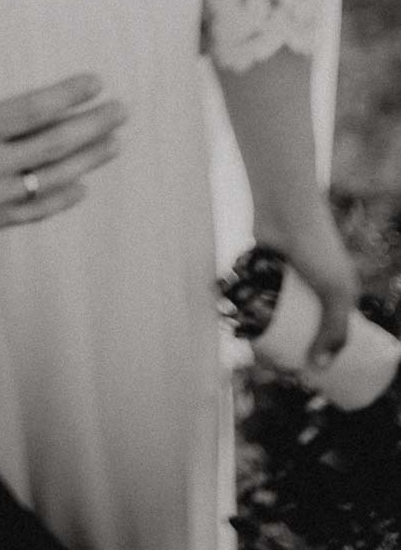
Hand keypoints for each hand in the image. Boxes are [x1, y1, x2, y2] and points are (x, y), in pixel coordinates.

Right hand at [0, 18, 125, 259]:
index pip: (29, 110)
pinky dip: (61, 201)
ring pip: (52, 178)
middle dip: (92, 126)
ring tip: (116, 144)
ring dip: (88, 160)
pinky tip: (82, 190)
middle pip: (53, 145)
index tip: (94, 82)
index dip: (65, 95)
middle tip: (122, 110)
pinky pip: (34, 212)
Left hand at [257, 199, 358, 369]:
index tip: (310, 377)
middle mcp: (315, 288)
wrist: (284, 208)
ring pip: (280, 317)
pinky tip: (246, 335)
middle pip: (305, 329)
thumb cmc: (315, 245)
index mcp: (339, 295)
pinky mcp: (266, 271)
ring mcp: (290, 280)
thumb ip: (333, 330)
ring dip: (271, 337)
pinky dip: (255, 316)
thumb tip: (319, 368)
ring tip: (261, 357)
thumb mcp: (334, 292)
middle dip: (293, 351)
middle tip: (281, 370)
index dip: (325, 356)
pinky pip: (260, 299)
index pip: (334, 333)